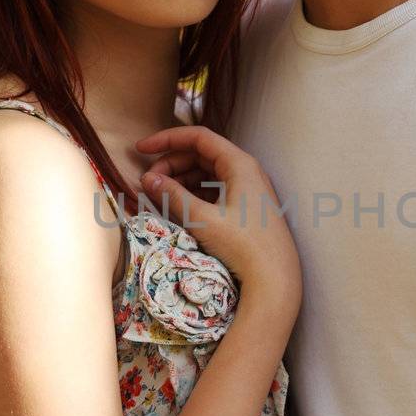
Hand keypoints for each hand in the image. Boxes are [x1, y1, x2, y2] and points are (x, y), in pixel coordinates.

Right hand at [135, 124, 301, 312]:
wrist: (274, 278)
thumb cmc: (242, 245)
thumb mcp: (202, 219)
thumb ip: (173, 195)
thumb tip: (147, 179)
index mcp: (239, 164)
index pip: (198, 137)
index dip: (167, 139)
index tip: (141, 149)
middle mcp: (246, 171)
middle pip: (201, 155)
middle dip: (171, 164)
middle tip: (147, 183)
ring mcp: (248, 189)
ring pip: (207, 174)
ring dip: (180, 181)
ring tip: (158, 197)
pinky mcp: (246, 207)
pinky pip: (215, 190)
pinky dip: (194, 194)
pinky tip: (178, 208)